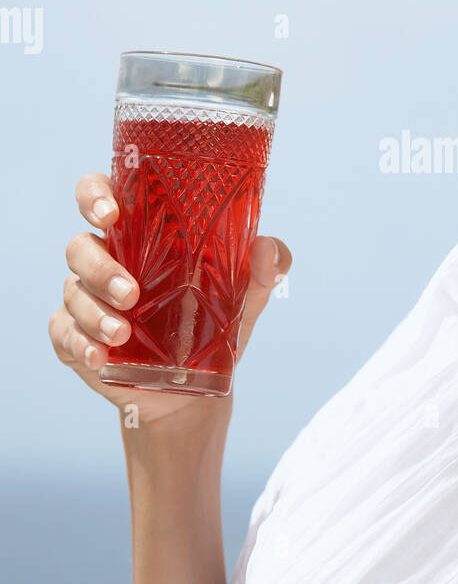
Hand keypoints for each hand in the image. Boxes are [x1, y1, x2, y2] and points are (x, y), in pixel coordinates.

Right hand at [48, 172, 291, 425]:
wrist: (196, 389)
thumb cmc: (213, 322)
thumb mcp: (247, 296)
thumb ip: (264, 269)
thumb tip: (268, 248)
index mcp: (140, 235)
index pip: (101, 195)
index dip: (95, 195)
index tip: (110, 213)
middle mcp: (107, 260)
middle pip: (79, 246)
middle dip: (100, 268)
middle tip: (132, 293)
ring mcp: (86, 299)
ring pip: (72, 292)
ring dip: (94, 312)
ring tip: (122, 335)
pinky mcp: (75, 338)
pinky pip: (63, 333)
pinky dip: (79, 344)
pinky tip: (99, 357)